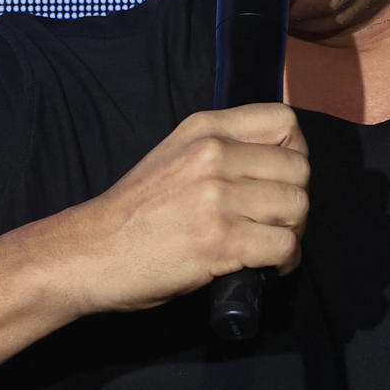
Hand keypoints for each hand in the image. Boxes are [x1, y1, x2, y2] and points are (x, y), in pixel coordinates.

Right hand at [60, 103, 309, 315]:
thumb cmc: (133, 212)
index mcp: (204, 128)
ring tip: (271, 244)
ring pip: (297, 207)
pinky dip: (286, 261)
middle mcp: (214, 154)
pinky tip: (269, 267)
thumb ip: (218, 149)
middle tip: (277, 222)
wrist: (90, 252)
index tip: (281, 180)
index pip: (284, 122)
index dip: (295, 153)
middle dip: (296, 199)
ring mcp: (217, 196)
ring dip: (292, 231)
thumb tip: (273, 165)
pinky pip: (285, 245)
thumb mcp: (174, 156)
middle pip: (299, 169)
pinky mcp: (220, 239)